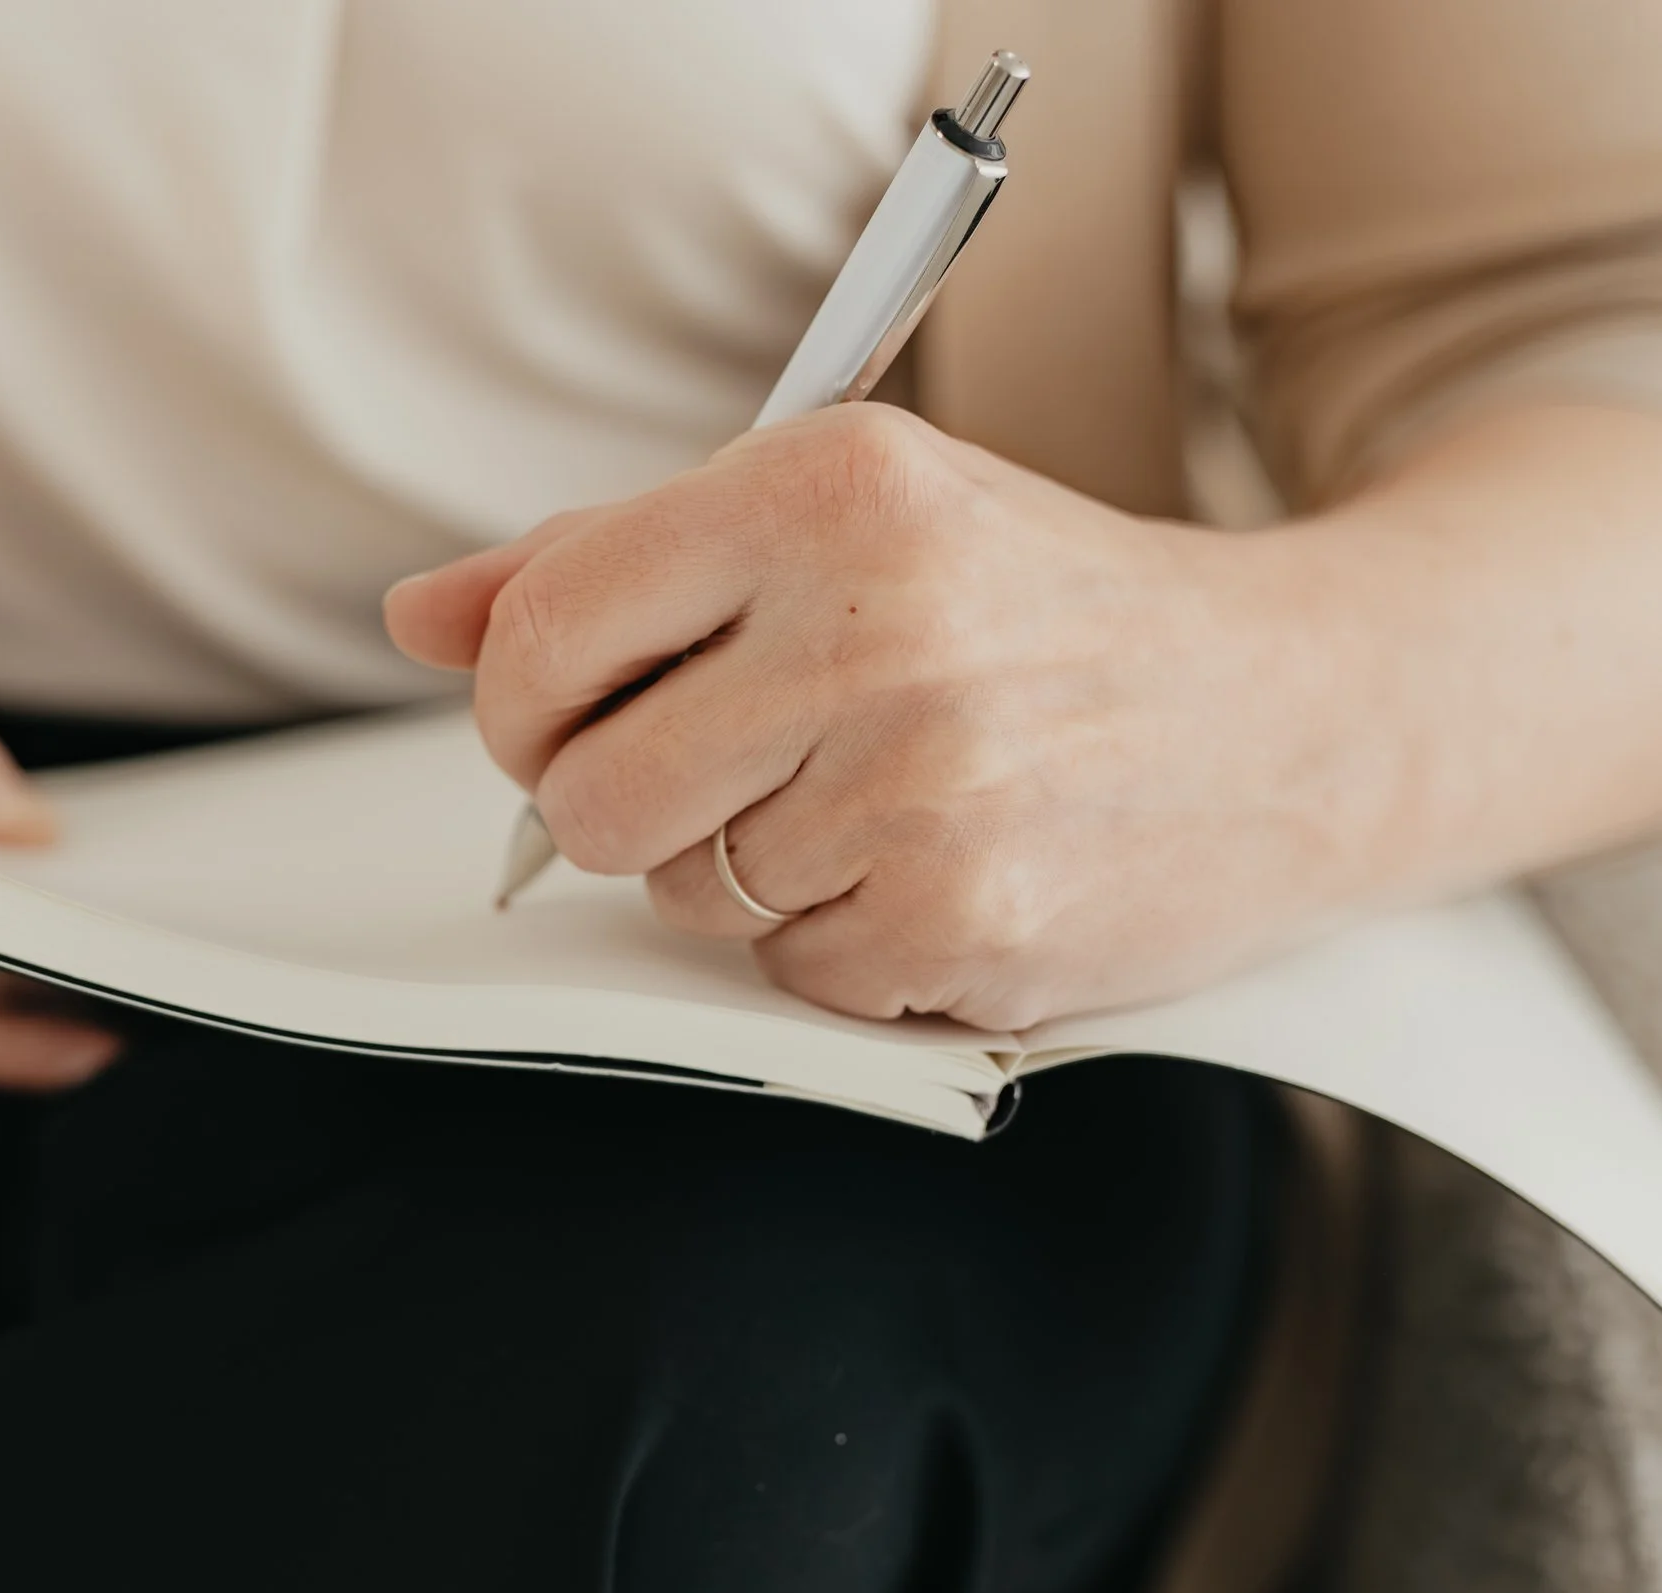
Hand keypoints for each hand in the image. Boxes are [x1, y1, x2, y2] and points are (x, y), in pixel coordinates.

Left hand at [387, 404, 1378, 1031]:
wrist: (1299, 711)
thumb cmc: (1042, 608)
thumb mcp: (839, 520)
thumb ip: (608, 562)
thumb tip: (421, 615)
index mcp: (822, 489)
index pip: (542, 632)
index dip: (525, 703)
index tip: (570, 716)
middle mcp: (873, 625)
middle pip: (584, 795)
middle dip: (634, 807)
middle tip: (742, 770)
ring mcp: (923, 785)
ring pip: (680, 896)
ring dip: (752, 875)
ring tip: (881, 801)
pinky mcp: (965, 921)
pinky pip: (788, 976)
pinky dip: (841, 946)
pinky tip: (938, 868)